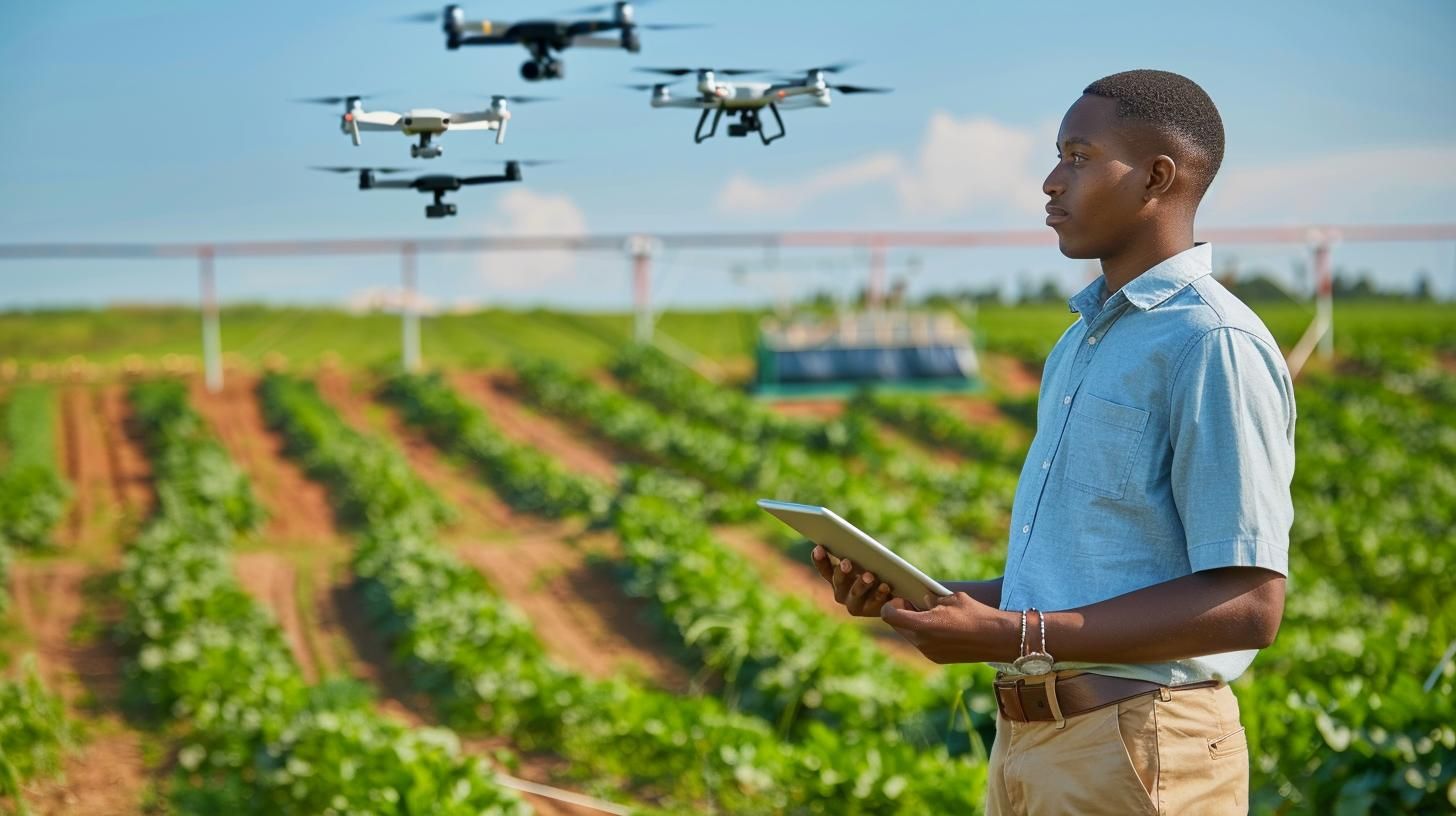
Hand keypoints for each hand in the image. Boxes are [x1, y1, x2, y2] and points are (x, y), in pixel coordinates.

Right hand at [810, 545, 893, 616]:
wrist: (890, 595)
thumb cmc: (874, 571)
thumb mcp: (863, 561)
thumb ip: (856, 554)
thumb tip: (851, 544)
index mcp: (836, 578)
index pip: (825, 569)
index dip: (820, 560)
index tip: (819, 547)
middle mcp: (841, 593)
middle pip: (838, 581)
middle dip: (842, 572)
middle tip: (846, 563)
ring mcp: (855, 604)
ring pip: (855, 593)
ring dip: (861, 584)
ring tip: (869, 576)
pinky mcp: (872, 610)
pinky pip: (875, 602)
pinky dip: (879, 594)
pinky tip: (885, 586)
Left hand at [879, 592, 1018, 664]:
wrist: (997, 638)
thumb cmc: (975, 614)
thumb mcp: (951, 598)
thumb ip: (932, 600)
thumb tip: (923, 601)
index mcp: (922, 625)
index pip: (890, 615)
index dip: (892, 605)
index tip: (902, 598)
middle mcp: (922, 642)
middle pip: (897, 626)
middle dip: (902, 613)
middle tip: (913, 603)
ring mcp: (929, 652)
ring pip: (909, 635)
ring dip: (913, 624)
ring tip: (929, 614)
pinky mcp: (938, 658)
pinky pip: (922, 644)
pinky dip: (925, 634)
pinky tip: (940, 627)